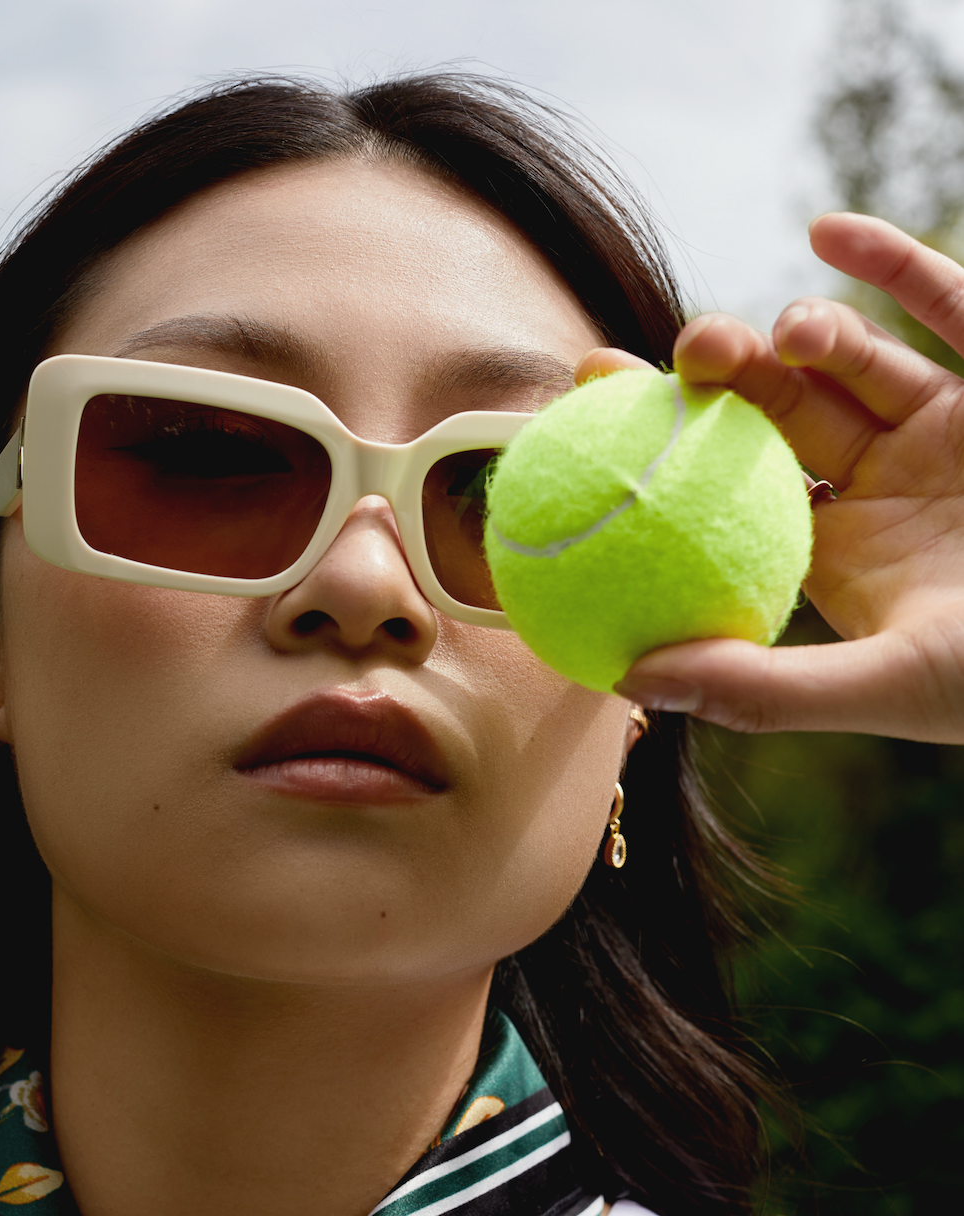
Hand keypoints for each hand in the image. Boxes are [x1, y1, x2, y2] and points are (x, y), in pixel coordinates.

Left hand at [579, 214, 963, 741]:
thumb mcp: (884, 685)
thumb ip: (763, 689)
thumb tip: (630, 679)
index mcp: (830, 551)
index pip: (723, 486)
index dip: (657, 441)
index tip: (585, 397)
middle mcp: (876, 485)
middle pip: (775, 413)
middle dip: (718, 376)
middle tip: (673, 355)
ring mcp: (939, 429)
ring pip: (850, 360)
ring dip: (803, 334)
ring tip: (777, 338)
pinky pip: (945, 306)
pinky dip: (889, 265)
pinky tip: (827, 230)